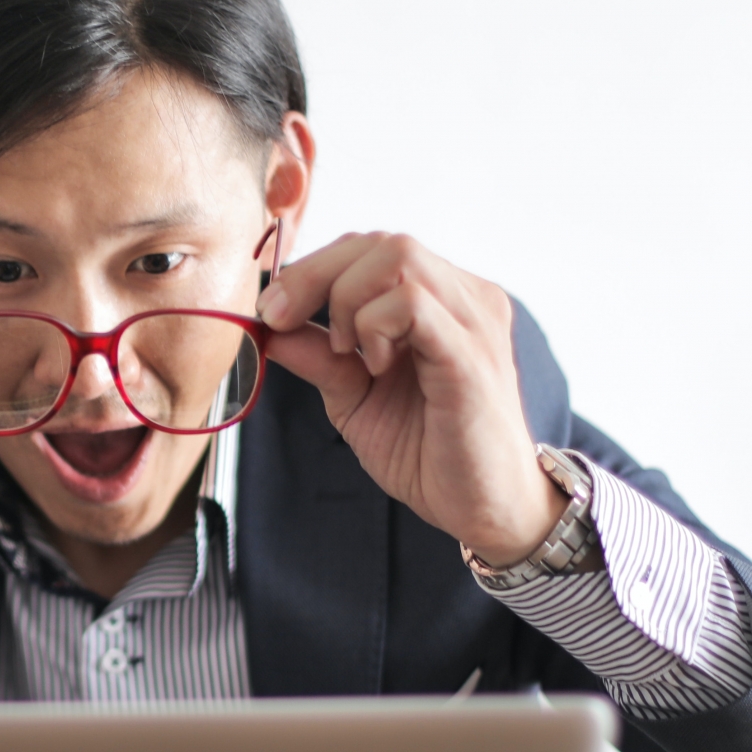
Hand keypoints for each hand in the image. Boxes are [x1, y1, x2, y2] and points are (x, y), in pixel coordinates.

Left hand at [257, 234, 560, 565]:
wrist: (483, 509)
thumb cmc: (429, 452)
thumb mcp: (355, 399)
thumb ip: (320, 358)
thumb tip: (268, 327)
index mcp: (443, 300)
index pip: (373, 248)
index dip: (313, 268)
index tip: (272, 310)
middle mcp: (466, 298)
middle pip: (382, 242)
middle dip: (315, 275)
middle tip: (280, 319)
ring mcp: (474, 322)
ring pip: (399, 257)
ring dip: (347, 299)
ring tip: (346, 352)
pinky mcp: (471, 356)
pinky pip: (414, 305)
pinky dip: (374, 325)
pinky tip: (373, 365)